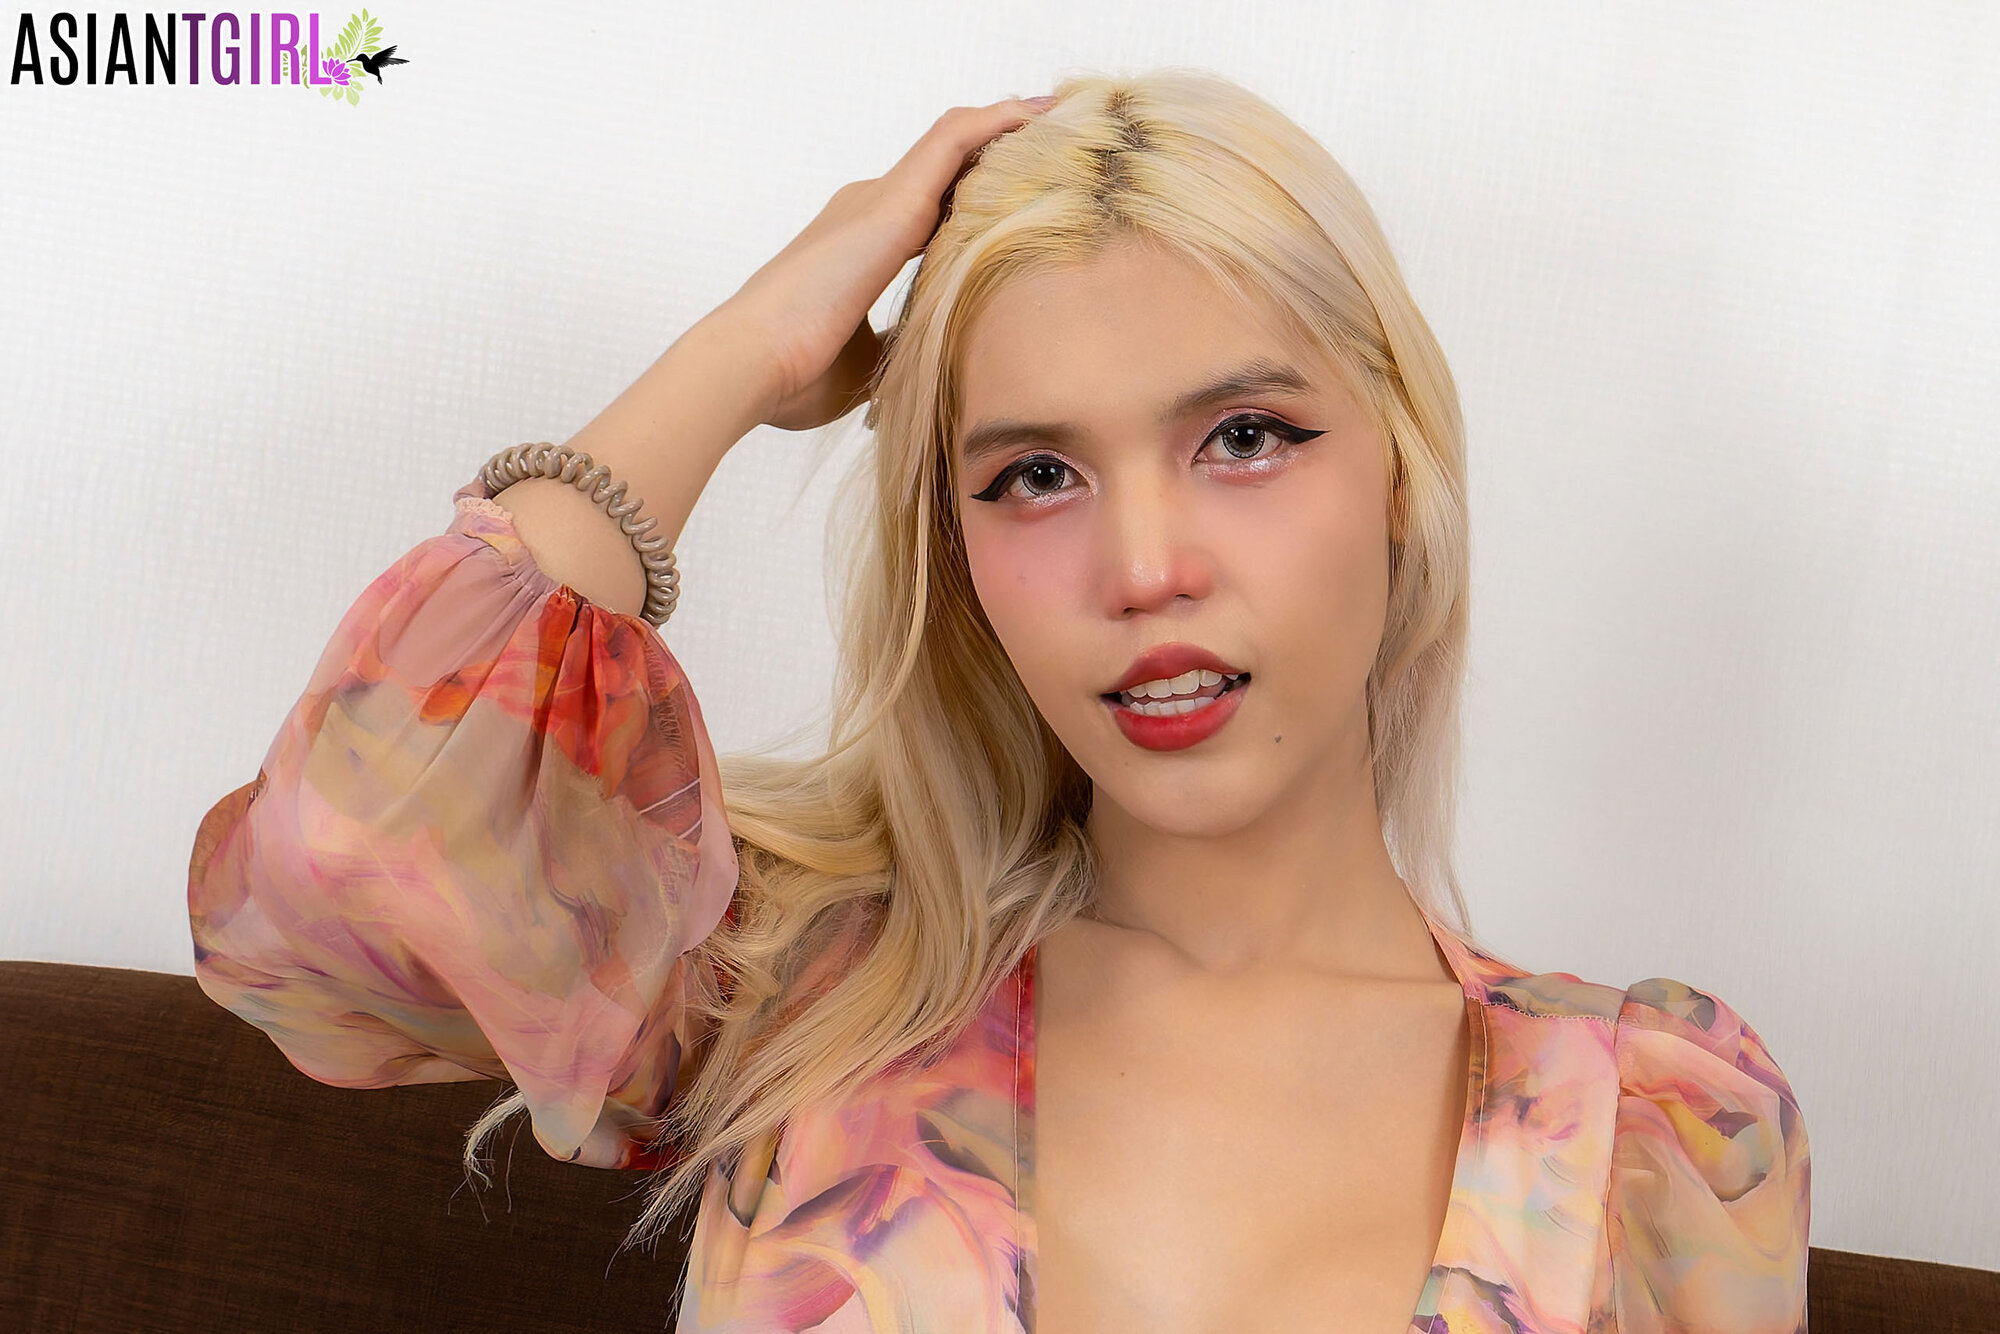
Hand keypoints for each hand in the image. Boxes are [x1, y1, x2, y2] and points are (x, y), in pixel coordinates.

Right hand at [716, 95, 1055, 432]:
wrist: (751, 361)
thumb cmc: (792, 372)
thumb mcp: (864, 361)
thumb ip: (896, 345)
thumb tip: (923, 355)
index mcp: (859, 245)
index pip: (929, 210)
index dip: (974, 199)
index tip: (1022, 201)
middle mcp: (867, 211)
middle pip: (945, 170)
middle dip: (999, 158)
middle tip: (1058, 150)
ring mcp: (877, 201)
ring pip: (954, 143)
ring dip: (1006, 128)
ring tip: (1060, 121)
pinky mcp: (891, 203)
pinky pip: (955, 140)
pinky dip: (997, 123)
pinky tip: (1036, 118)